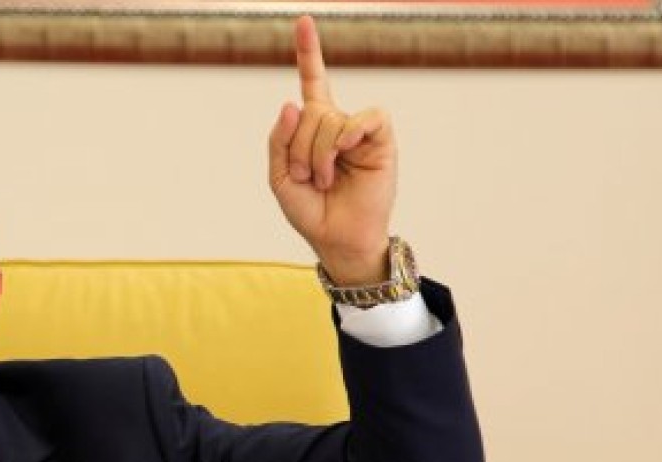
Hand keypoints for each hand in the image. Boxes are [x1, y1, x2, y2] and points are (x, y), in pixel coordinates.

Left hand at [269, 16, 398, 285]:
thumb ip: (279, 141)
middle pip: (310, 111)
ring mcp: (360, 131)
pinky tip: (346, 155)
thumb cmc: (310, 210)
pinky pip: (365, 119)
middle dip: (300, 149)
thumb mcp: (280, 177)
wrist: (337, 239)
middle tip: (308, 178)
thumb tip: (292, 103)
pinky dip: (348, 136)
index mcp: (313, 128)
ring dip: (318, 154)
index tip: (304, 21)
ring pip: (330, 119)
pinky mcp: (381, 140)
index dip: (309, 53)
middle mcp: (338, 124)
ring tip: (324, 180)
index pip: (313, 83)